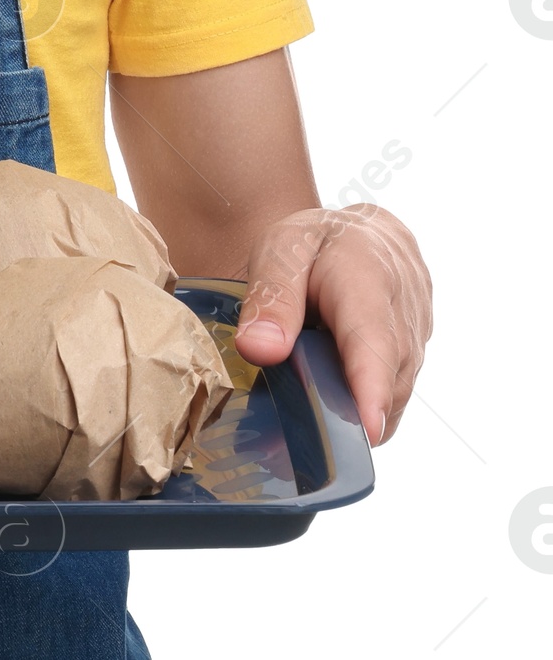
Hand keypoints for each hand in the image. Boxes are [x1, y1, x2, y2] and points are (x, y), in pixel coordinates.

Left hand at [233, 204, 431, 446]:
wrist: (362, 233)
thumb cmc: (316, 243)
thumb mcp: (280, 252)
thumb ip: (271, 300)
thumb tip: (259, 351)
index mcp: (366, 275)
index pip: (373, 337)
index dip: (371, 387)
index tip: (367, 428)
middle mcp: (405, 309)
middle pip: (386, 376)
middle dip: (352, 415)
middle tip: (301, 446)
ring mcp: (420, 335)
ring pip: (394, 391)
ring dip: (358, 412)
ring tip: (311, 428)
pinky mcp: (419, 354)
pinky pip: (396, 391)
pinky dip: (366, 404)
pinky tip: (333, 402)